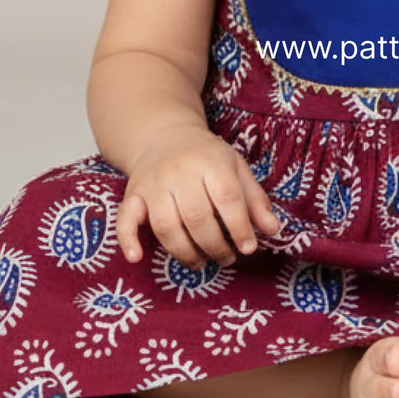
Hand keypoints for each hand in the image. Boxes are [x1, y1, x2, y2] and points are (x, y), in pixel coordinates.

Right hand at [116, 124, 279, 270]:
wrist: (164, 135)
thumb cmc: (206, 157)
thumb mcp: (236, 168)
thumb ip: (255, 200)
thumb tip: (273, 230)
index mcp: (211, 161)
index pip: (227, 198)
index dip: (240, 227)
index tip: (249, 247)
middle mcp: (180, 171)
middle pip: (197, 218)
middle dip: (215, 246)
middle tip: (227, 258)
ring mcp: (154, 183)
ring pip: (166, 227)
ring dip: (185, 253)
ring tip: (201, 262)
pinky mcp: (132, 194)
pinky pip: (125, 219)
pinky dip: (128, 240)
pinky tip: (137, 257)